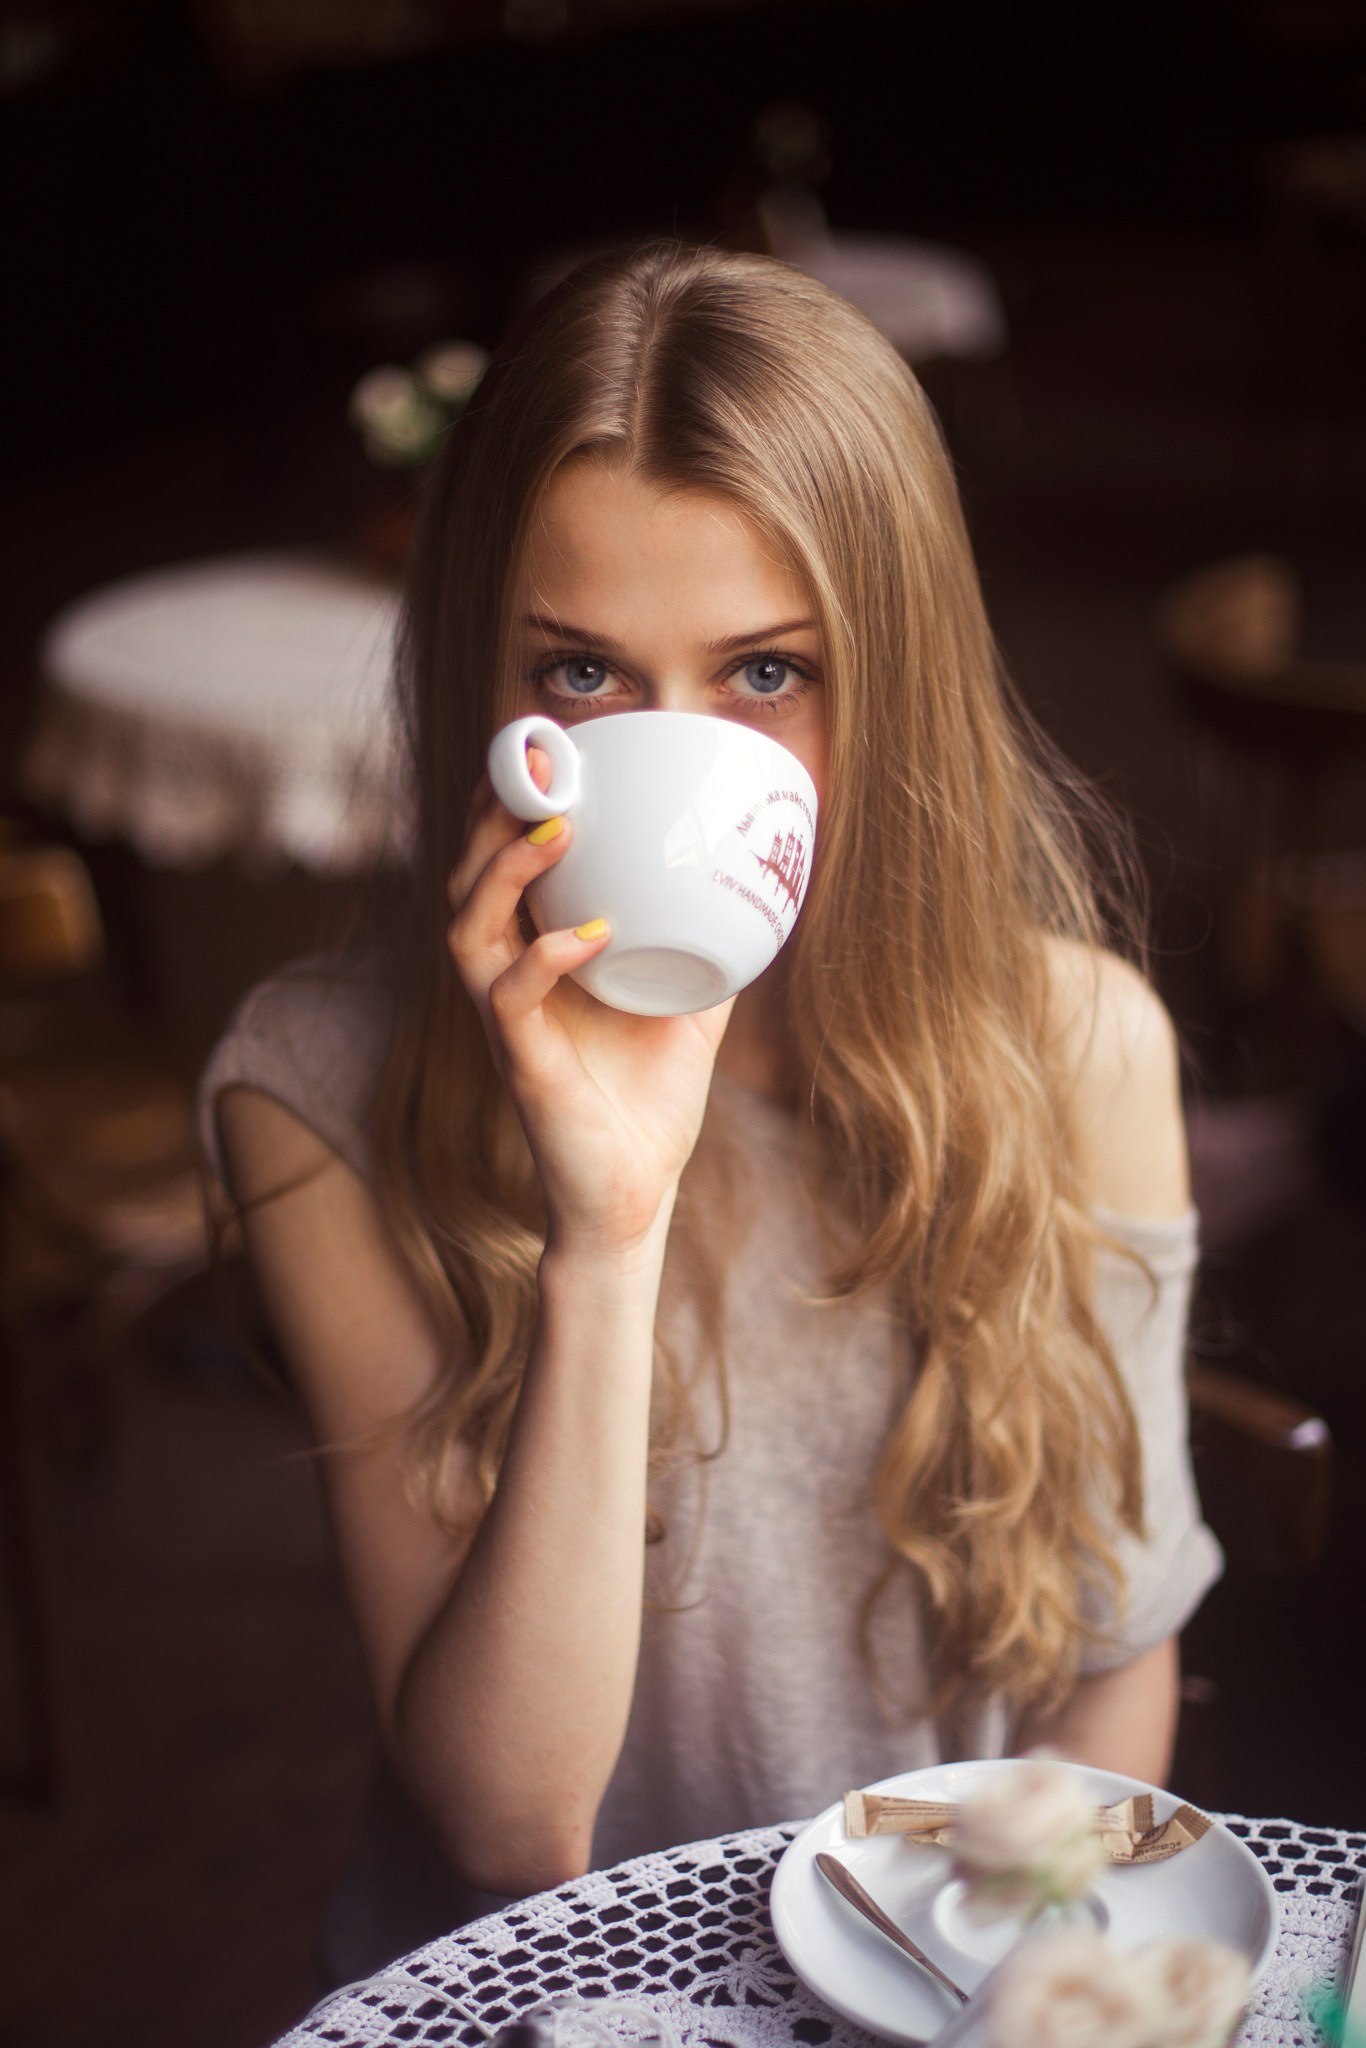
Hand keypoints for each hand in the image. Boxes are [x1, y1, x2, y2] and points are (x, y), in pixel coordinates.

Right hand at [447, 764, 732, 1257]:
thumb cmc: (650, 1099)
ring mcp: (506, 1022)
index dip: (505, 806)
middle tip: (539, 771)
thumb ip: (708, 946)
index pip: (497, 865)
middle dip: (492, 818)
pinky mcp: (522, 1063)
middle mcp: (507, 980)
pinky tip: (590, 934)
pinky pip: (509, 999)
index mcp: (536, 956)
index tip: (540, 752)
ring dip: (505, 873)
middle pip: (465, 879)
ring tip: (557, 832)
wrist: (634, 1194)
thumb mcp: (691, 1002)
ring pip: (467, 928)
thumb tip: (758, 885)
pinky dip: (545, 958)